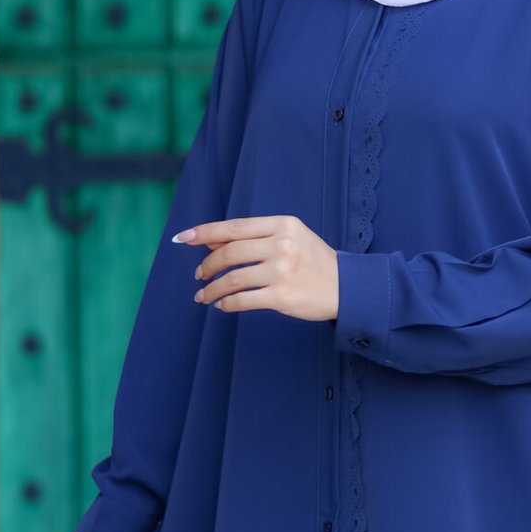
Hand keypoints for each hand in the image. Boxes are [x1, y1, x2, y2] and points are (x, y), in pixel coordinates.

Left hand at [175, 214, 338, 320]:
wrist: (347, 288)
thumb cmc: (315, 261)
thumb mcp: (291, 238)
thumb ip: (256, 237)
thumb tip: (212, 241)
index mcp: (283, 225)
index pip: (235, 227)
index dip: (205, 232)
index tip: (183, 238)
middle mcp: (281, 244)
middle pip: (229, 252)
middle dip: (207, 265)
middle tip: (199, 275)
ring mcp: (281, 270)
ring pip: (232, 279)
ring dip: (212, 289)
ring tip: (204, 295)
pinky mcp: (282, 296)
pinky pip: (243, 299)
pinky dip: (227, 303)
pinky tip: (222, 306)